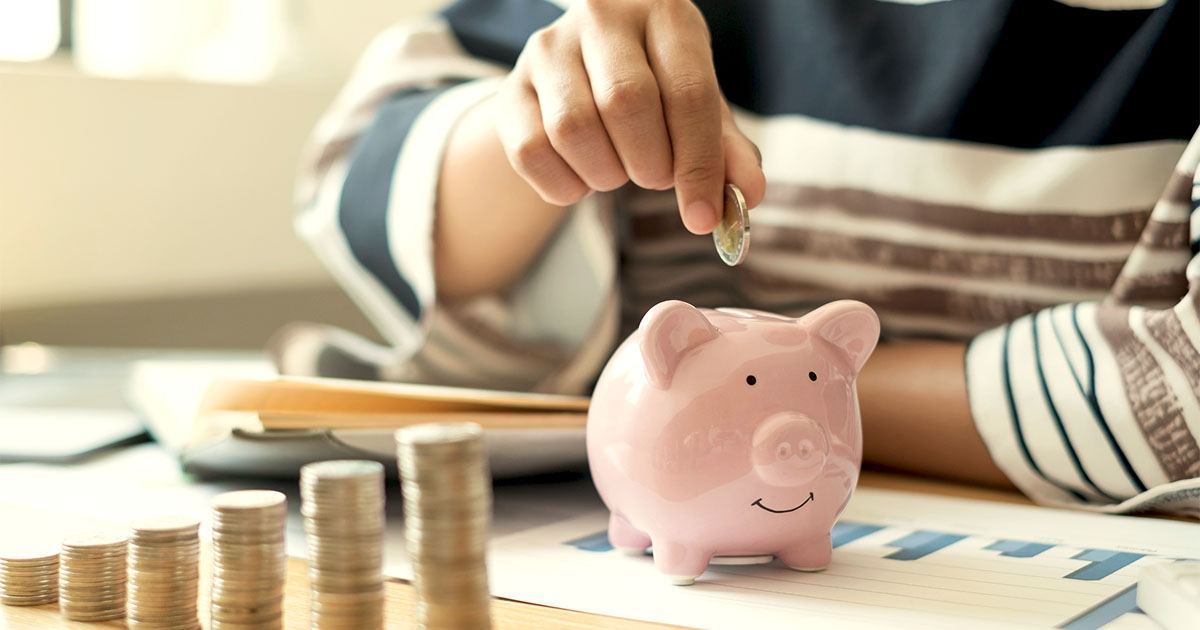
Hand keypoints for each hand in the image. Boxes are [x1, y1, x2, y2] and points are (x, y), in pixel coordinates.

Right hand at [496, 0, 766, 233]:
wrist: (586, 74)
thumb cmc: (659, 91)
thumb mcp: (700, 111)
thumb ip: (728, 152)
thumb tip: (747, 196)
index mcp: (664, 12)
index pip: (687, 93)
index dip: (699, 165)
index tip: (703, 217)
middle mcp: (602, 16)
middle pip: (625, 104)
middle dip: (649, 165)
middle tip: (656, 177)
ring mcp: (549, 48)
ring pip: (572, 128)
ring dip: (605, 174)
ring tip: (618, 170)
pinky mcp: (511, 87)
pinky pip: (530, 152)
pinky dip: (563, 185)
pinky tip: (582, 177)